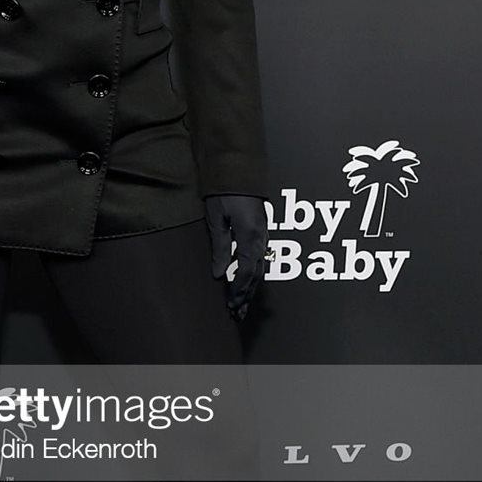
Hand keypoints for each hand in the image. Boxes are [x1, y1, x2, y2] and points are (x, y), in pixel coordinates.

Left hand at [203, 193, 266, 321]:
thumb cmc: (224, 192)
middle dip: (246, 295)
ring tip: (242, 304)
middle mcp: (261, 238)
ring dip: (251, 288)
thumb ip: (220, 247)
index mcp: (250, 237)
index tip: (229, 304)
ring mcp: (264, 234)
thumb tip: (219, 274)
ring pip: (261, 268)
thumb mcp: (217, 219)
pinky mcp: (262, 231)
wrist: (239, 169)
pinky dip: (254, 274)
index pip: (246, 272)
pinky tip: (249, 282)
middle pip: (256, 274)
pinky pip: (261, 258)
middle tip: (236, 313)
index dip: (238, 290)